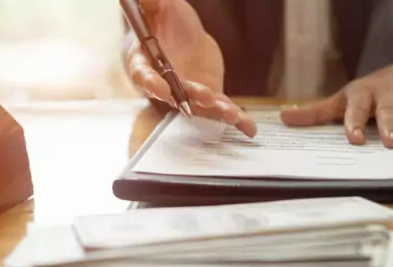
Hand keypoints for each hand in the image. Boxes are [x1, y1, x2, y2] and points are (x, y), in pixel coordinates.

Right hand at [126, 0, 256, 136]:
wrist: (184, 32)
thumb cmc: (164, 18)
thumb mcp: (158, 5)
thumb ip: (150, 2)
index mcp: (144, 61)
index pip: (143, 75)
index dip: (151, 84)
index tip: (162, 89)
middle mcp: (164, 83)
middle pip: (175, 95)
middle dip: (190, 98)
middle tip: (204, 96)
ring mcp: (187, 92)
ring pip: (200, 105)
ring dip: (215, 110)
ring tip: (232, 114)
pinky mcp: (207, 95)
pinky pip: (220, 108)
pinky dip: (236, 118)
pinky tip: (249, 128)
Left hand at [280, 54, 392, 147]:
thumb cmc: (369, 92)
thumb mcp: (343, 98)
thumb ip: (317, 112)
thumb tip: (284, 118)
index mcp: (363, 94)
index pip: (357, 108)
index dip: (355, 123)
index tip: (353, 139)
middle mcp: (386, 95)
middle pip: (389, 111)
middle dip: (390, 126)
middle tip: (391, 143)